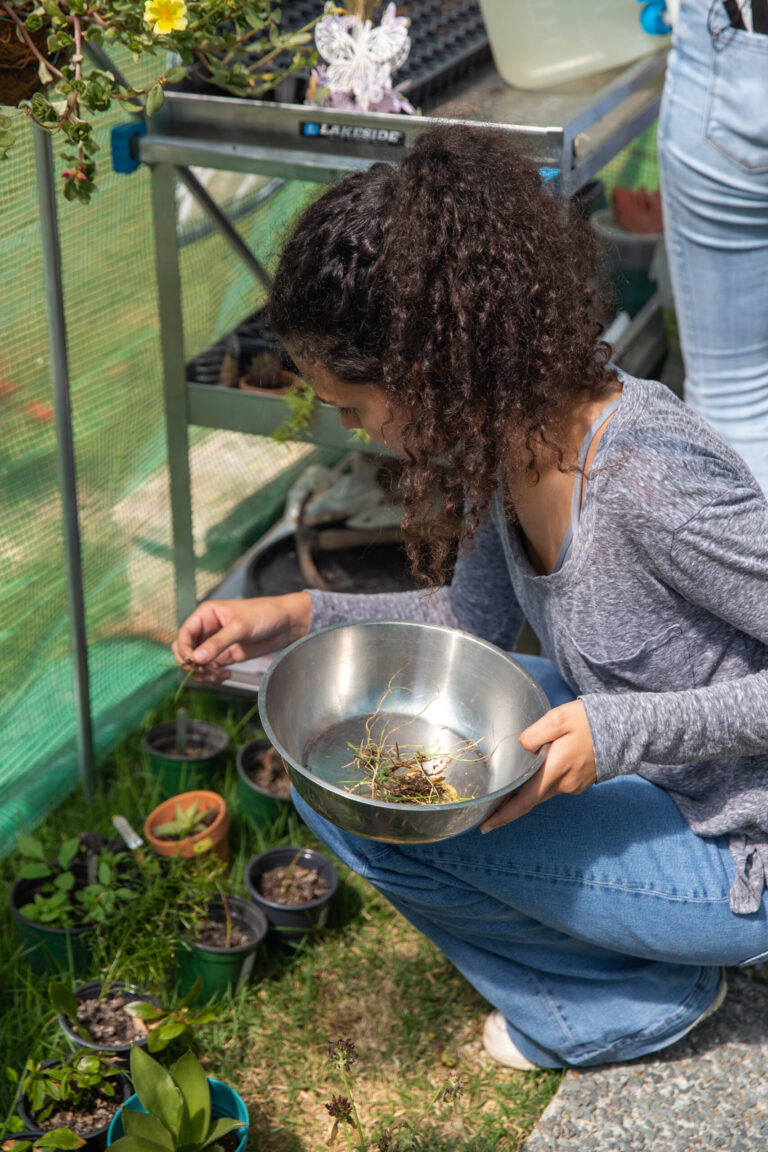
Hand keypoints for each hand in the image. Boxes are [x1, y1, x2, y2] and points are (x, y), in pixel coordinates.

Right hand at [171, 592, 311, 682]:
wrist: (287, 624)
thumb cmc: (265, 614)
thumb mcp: (241, 627)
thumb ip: (218, 643)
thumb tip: (196, 658)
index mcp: (206, 614)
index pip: (184, 634)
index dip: (184, 650)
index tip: (194, 662)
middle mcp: (207, 629)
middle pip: (185, 650)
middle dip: (192, 664)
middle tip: (206, 671)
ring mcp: (215, 644)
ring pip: (196, 663)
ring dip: (202, 673)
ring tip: (218, 675)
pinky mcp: (225, 656)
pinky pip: (210, 669)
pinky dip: (213, 676)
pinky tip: (225, 675)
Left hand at [480, 700, 595, 831]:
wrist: (626, 730)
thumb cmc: (589, 721)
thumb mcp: (558, 718)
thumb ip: (534, 733)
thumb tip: (521, 748)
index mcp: (555, 769)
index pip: (524, 800)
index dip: (504, 815)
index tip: (486, 826)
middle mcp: (564, 784)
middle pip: (531, 798)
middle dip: (510, 803)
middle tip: (490, 806)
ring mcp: (574, 785)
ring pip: (544, 790)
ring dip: (529, 787)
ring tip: (514, 779)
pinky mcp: (581, 782)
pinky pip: (557, 784)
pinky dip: (545, 780)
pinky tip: (542, 767)